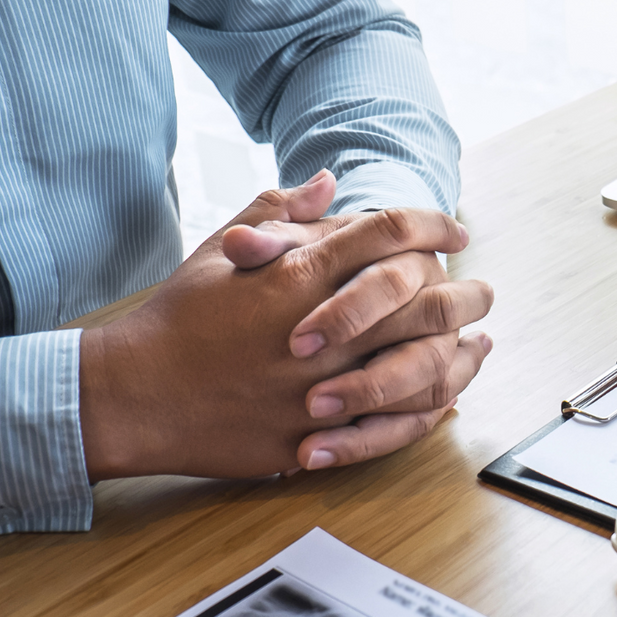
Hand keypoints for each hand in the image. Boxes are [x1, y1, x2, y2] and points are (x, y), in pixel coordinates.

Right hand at [79, 178, 491, 478]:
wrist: (134, 394)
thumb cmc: (176, 319)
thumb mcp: (220, 251)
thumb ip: (279, 211)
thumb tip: (328, 180)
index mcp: (298, 275)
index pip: (389, 234)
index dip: (432, 225)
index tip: (455, 229)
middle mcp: (321, 330)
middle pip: (424, 301)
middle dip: (465, 292)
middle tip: (483, 289)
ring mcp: (321, 388)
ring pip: (421, 367)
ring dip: (459, 354)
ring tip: (478, 342)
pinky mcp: (315, 436)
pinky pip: (393, 426)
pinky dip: (429, 410)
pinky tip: (447, 398)